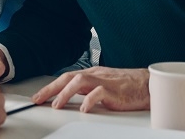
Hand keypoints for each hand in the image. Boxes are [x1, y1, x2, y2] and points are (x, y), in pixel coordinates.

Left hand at [31, 66, 149, 112]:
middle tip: (38, 99)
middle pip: (68, 77)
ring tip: (56, 105)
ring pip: (79, 81)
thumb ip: (87, 90)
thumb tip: (69, 98)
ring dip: (65, 93)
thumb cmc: (126, 87)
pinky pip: (99, 93)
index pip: (66, 77)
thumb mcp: (102, 86)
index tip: (38, 97)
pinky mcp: (114, 90)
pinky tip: (84, 109)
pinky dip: (89, 100)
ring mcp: (104, 81)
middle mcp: (95, 75)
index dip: (51, 87)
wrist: (147, 85)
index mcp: (91, 74)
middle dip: (51, 89)